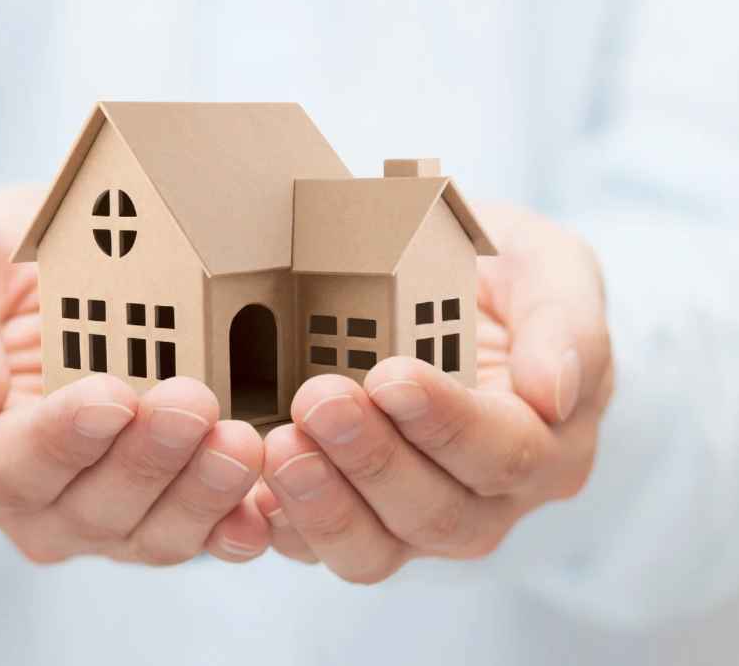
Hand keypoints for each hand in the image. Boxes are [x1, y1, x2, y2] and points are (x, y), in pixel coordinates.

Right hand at [0, 185, 267, 563]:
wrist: (60, 266)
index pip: (7, 467)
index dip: (61, 438)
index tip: (112, 396)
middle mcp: (31, 502)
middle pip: (87, 509)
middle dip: (146, 459)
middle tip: (194, 403)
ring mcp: (102, 513)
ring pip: (149, 532)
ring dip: (199, 494)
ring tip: (242, 442)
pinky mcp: (164, 506)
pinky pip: (199, 536)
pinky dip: (233, 528)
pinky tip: (263, 509)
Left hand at [255, 202, 612, 581]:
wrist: (461, 308)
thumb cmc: (509, 285)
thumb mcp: (552, 270)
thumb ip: (566, 323)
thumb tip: (556, 390)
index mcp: (546, 446)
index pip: (502, 452)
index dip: (445, 422)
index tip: (391, 376)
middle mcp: (487, 501)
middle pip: (434, 510)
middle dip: (371, 458)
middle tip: (319, 400)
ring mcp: (418, 521)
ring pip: (375, 548)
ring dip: (322, 503)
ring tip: (278, 446)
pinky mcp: (360, 520)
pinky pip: (321, 547)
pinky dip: (283, 527)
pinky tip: (251, 492)